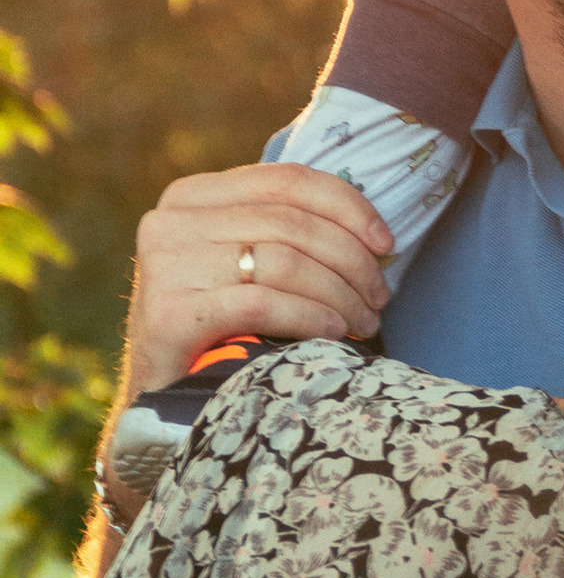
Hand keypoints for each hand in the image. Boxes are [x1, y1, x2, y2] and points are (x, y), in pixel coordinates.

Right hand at [127, 163, 393, 395]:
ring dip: (340, 294)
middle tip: (380, 297)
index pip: (288, 181)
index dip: (349, 207)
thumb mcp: (247, 264)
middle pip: (292, 224)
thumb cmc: (221, 326)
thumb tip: (375, 236)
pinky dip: (310, 316)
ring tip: (365, 322)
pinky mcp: (168, 312)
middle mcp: (171, 221)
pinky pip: (263, 303)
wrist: (163, 395)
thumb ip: (289, 233)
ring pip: (284, 262)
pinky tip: (334, 332)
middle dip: (352, 261)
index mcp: (193, 196)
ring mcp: (164, 265)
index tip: (387, 243)